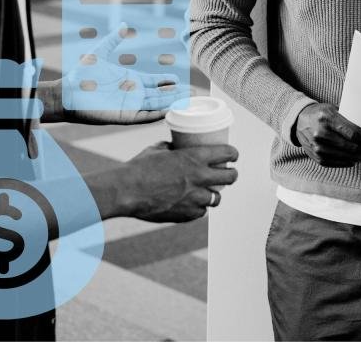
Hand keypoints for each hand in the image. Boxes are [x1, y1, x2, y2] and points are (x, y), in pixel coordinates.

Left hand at [49, 23, 189, 124]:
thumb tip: (124, 24)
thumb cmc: (81, 75)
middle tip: (193, 92)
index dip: (168, 82)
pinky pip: (145, 117)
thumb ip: (114, 40)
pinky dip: (158, 115)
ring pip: (157, 105)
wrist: (68, 92)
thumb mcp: (100, 53)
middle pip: (161, 95)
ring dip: (172, 103)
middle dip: (177, 94)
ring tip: (188, 101)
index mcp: (131, 81)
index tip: (180, 80)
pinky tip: (170, 111)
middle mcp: (133, 95)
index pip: (155, 82)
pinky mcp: (125, 116)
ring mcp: (130, 106)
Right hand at [109, 142, 238, 222]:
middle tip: (228, 174)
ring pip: (216, 198)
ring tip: (208, 192)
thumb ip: (171, 148)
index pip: (227, 153)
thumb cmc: (139, 169)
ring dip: (213, 194)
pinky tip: (191, 204)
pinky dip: (197, 208)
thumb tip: (176, 146)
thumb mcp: (157, 150)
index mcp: (195, 157)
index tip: (233, 156)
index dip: (233, 154)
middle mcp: (200, 177)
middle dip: (231, 175)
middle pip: (230, 177)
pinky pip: (200, 212)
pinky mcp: (188, 214)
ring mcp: (196, 198)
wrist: (126, 192)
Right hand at [292, 102, 360, 166]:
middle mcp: (321, 134)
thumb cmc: (322, 113)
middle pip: (352, 147)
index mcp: (327, 118)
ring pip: (346, 157)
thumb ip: (350, 119)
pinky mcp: (316, 157)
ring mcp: (317, 147)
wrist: (298, 120)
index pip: (353, 133)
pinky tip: (358, 159)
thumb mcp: (334, 109)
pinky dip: (350, 162)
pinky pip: (337, 163)